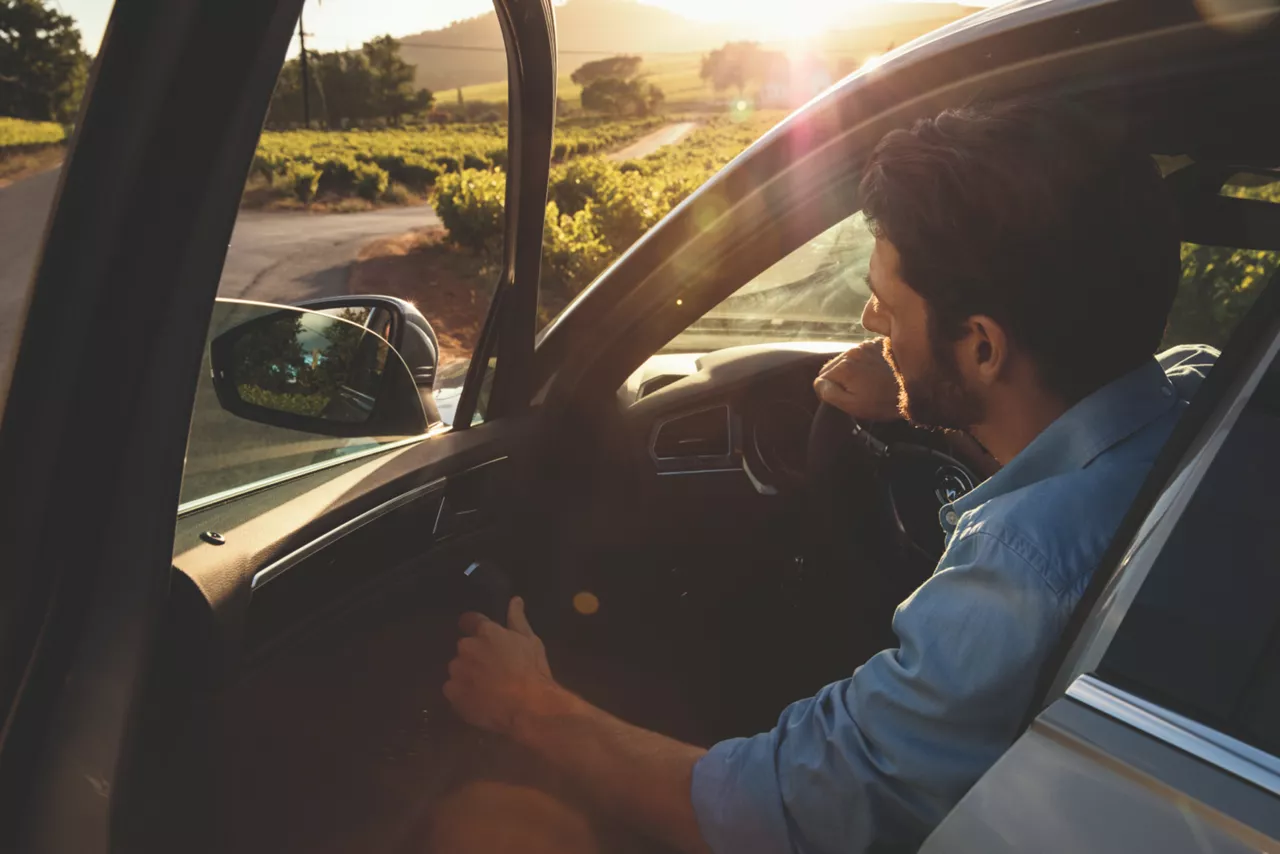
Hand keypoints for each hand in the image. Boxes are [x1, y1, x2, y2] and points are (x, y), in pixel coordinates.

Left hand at [444, 597, 560, 736]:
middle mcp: (466, 647)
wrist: (527, 707)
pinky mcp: (452, 693)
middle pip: (465, 648)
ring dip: (467, 674)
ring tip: (486, 688)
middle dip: (475, 655)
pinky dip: (462, 693)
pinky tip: (479, 700)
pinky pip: (453, 690)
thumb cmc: (532, 671)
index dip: (473, 627)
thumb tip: (514, 600)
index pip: (469, 620)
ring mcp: (457, 671)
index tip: (481, 637)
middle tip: (492, 669)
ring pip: (458, 669)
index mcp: (485, 632)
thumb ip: (517, 619)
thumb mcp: (531, 641)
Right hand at [813, 338, 900, 420]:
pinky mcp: (879, 343)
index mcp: (843, 367)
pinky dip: (866, 362)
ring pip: (848, 359)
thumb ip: (830, 394)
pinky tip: (877, 373)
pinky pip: (863, 353)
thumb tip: (819, 384)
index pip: (821, 378)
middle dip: (839, 379)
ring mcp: (867, 345)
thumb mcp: (854, 405)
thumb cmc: (884, 402)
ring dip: (853, 370)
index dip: (829, 392)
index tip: (843, 399)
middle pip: (833, 366)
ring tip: (868, 383)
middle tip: (856, 392)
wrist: (919, 388)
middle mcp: (852, 351)